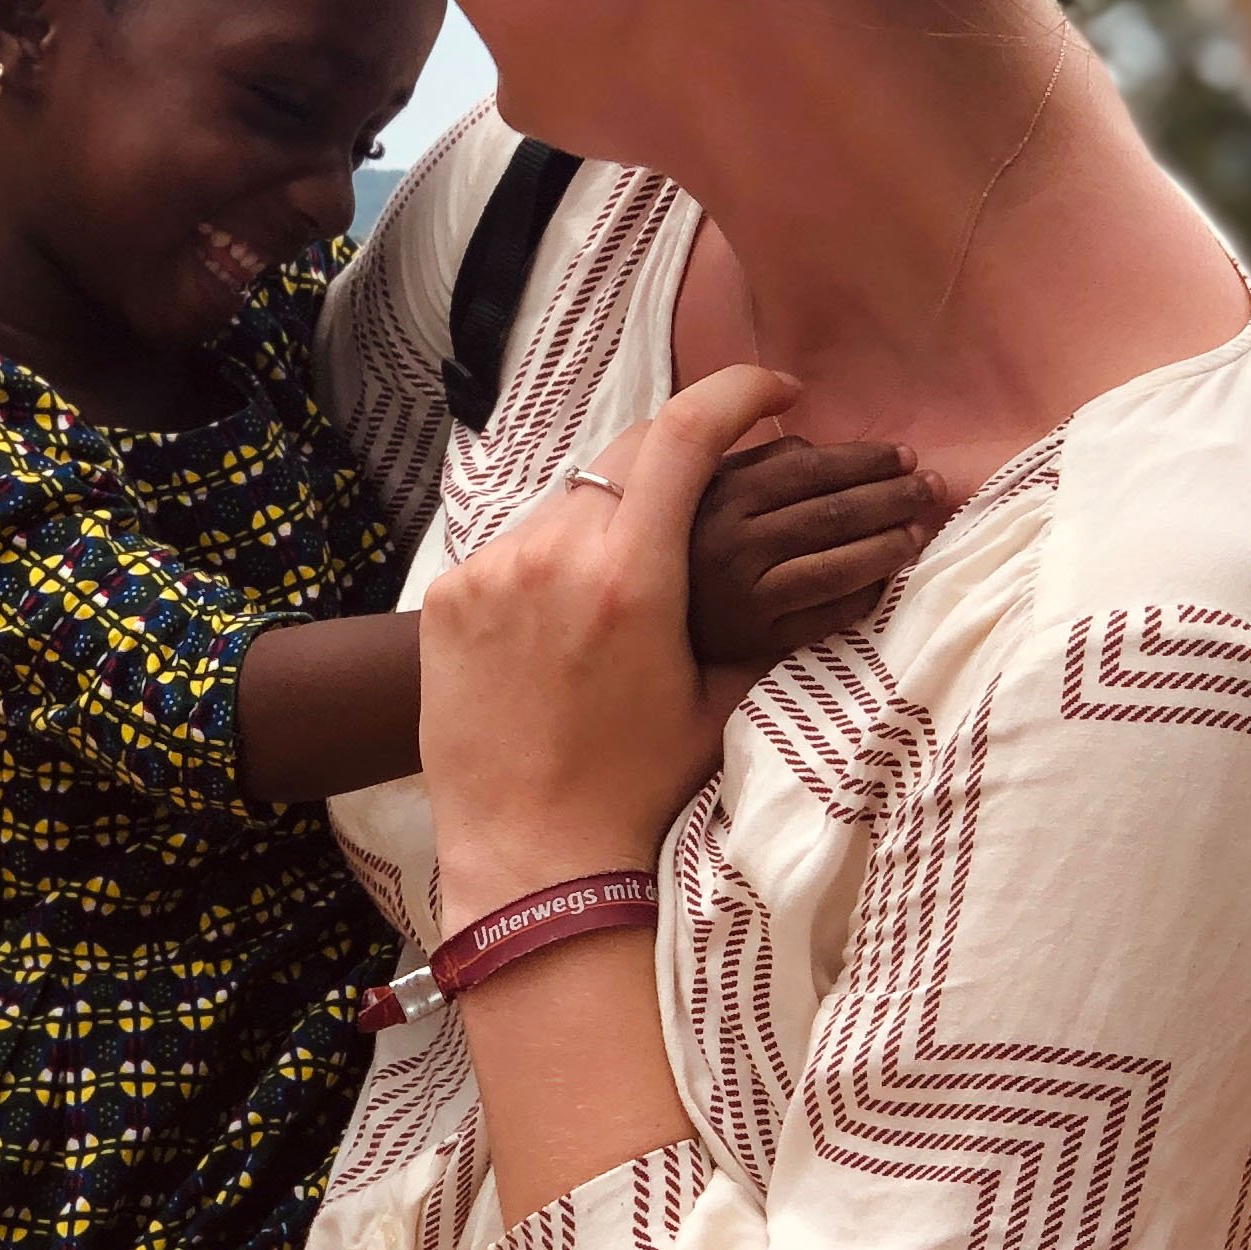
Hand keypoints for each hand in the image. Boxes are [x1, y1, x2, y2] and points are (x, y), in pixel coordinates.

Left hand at [420, 364, 798, 911]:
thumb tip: (802, 558)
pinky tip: (562, 624)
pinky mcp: (447, 596)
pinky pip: (514, 547)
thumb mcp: (720, 697)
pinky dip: (548, 563)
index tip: (777, 390)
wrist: (533, 859)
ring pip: (567, 501)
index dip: (739, 392)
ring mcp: (491, 572)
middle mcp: (555, 554)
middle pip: (628, 458)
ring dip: (608, 520)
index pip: (687, 431)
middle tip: (702, 507)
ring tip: (625, 591)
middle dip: (675, 469)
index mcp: (633, 576)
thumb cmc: (638, 789)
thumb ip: (754, 612)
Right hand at [687, 434, 946, 664]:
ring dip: (891, 544)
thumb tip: (820, 445)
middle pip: (831, 513)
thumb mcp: (698, 488)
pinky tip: (887, 579)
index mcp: (717, 496)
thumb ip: (752, 459)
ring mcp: (745, 598)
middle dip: (893, 496)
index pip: (808, 468)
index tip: (903, 455)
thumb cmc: (678, 544)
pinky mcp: (757, 642)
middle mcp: (730, 545)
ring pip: (838, 566)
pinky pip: (828, 615)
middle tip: (929, 487)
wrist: (636, 626)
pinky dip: (866, 594)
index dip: (864, 459)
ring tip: (919, 530)